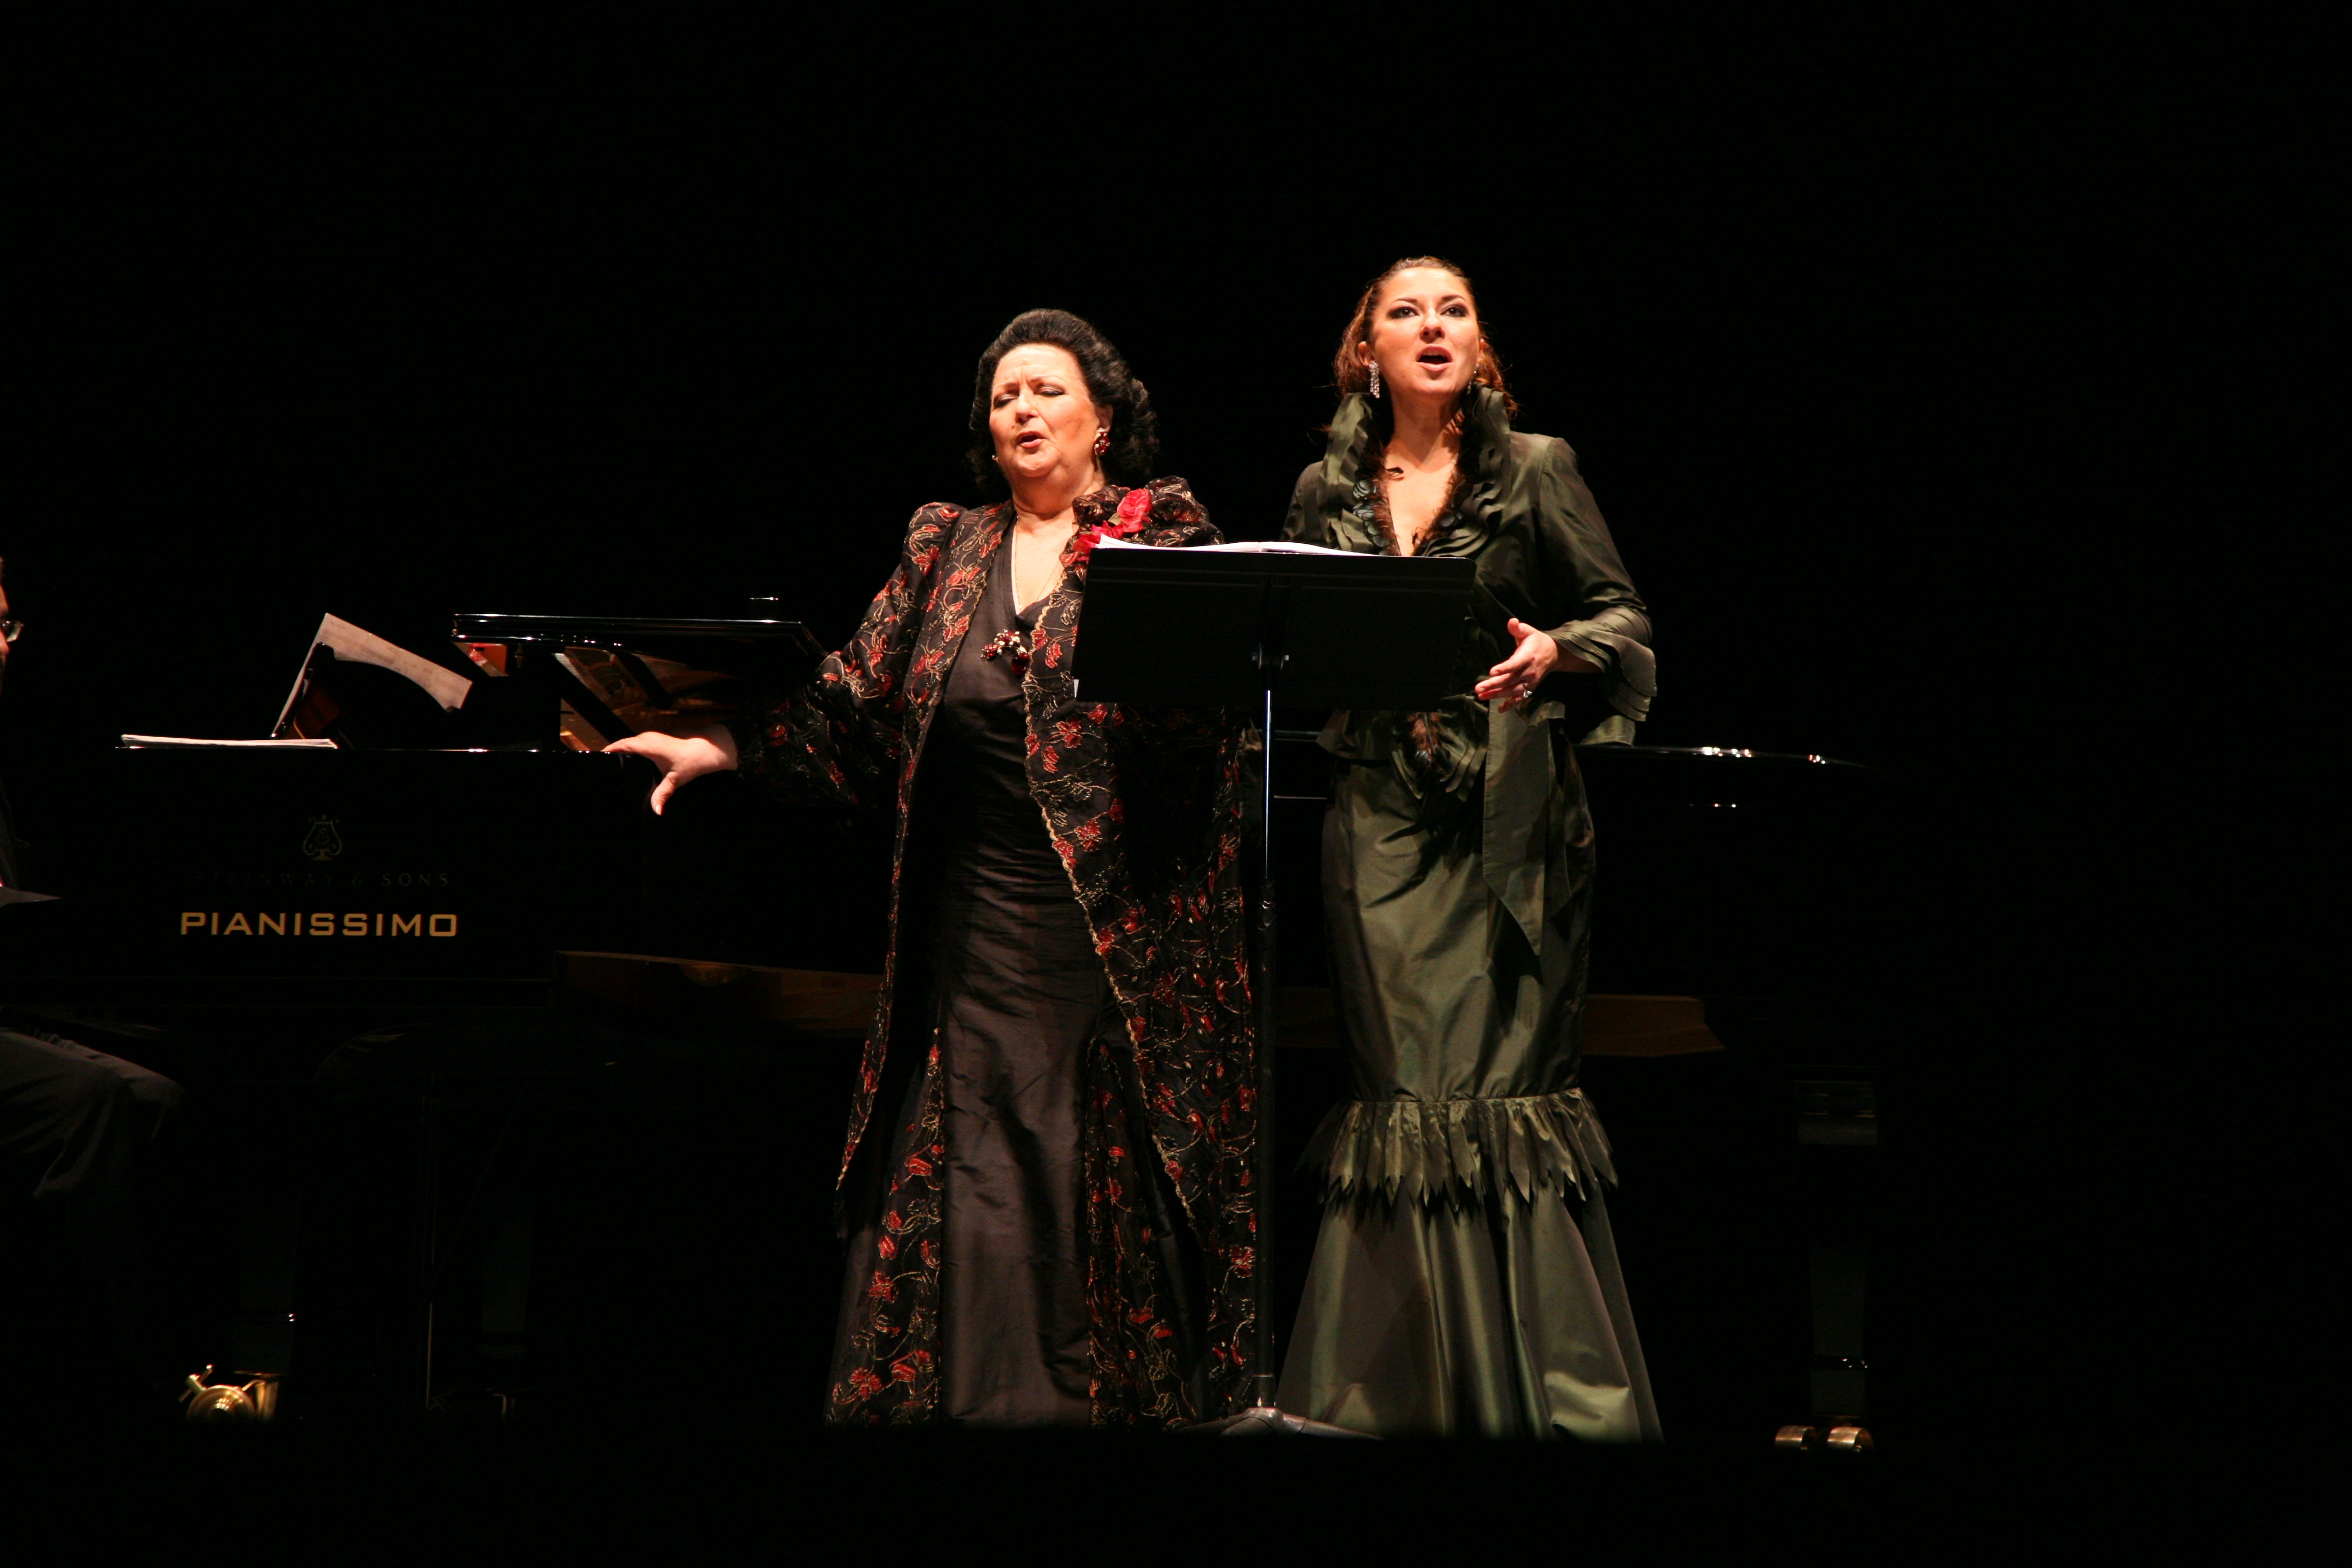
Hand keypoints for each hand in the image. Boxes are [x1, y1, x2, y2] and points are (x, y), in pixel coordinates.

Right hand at [603, 725, 738, 814]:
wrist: (713, 746)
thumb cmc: (694, 759)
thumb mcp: (676, 779)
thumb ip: (662, 794)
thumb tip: (656, 811)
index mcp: (646, 744)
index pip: (618, 745)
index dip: (607, 752)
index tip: (597, 762)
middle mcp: (647, 737)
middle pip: (623, 745)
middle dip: (613, 756)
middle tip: (604, 772)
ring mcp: (654, 737)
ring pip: (632, 745)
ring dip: (624, 754)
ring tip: (615, 770)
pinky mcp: (660, 740)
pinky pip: (641, 745)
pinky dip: (635, 754)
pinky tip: (634, 767)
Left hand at [1474, 619, 1587, 710]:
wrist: (1554, 654)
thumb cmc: (1537, 641)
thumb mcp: (1529, 632)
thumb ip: (1518, 628)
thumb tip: (1511, 622)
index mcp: (1528, 656)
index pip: (1515, 664)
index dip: (1504, 668)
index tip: (1491, 672)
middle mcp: (1529, 671)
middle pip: (1510, 680)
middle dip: (1494, 685)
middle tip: (1478, 688)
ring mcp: (1530, 682)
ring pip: (1513, 690)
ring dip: (1497, 695)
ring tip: (1481, 696)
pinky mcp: (1530, 688)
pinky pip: (1520, 698)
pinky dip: (1511, 704)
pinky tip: (1500, 709)